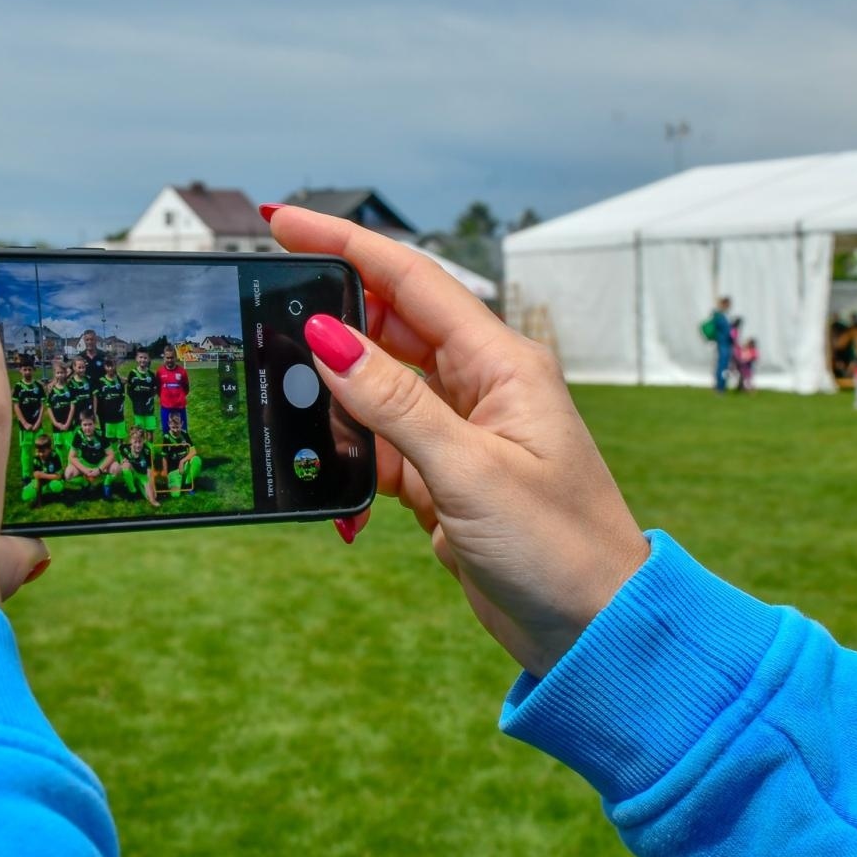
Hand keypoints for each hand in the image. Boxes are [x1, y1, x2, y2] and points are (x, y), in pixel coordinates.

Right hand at [270, 208, 649, 676]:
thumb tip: (326, 339)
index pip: (411, 282)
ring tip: (285, 396)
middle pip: (388, 328)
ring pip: (378, 390)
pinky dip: (350, 453)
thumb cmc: (559, 548)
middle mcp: (482, 387)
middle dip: (328, 317)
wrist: (594, 632)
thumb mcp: (468, 471)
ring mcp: (462, 432)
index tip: (282, 224)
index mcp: (502, 364)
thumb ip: (394, 404)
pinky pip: (381, 445)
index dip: (345, 245)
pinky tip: (326, 466)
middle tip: (262, 310)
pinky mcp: (445, 478)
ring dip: (335, 397)